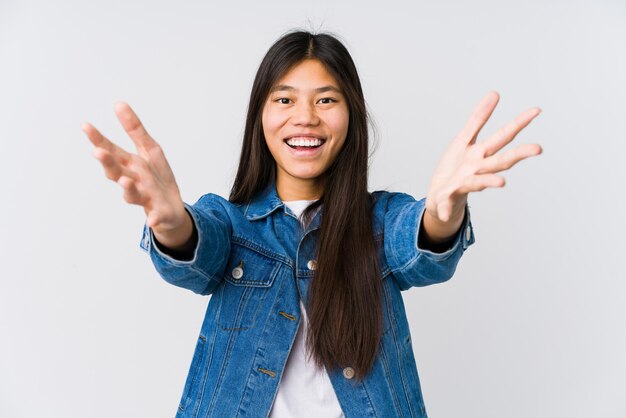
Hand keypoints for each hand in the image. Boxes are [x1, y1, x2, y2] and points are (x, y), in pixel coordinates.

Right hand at [83, 103, 190, 246]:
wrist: (172, 208)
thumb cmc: (156, 177)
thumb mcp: (149, 149)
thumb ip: (134, 129)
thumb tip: (119, 103)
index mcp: (129, 165)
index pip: (111, 151)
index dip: (98, 139)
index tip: (86, 125)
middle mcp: (132, 181)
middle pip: (116, 172)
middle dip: (108, 163)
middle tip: (98, 152)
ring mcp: (144, 198)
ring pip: (132, 195)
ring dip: (128, 188)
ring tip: (125, 180)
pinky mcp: (159, 213)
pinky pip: (155, 217)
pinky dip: (153, 219)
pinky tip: (152, 220)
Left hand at [424, 91, 542, 240]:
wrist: (439, 198)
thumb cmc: (456, 169)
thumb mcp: (463, 140)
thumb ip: (478, 119)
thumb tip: (495, 93)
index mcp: (481, 154)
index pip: (503, 137)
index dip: (518, 123)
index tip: (536, 110)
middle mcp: (478, 170)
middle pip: (500, 161)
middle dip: (518, 155)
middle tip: (538, 148)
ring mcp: (464, 185)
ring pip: (478, 182)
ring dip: (489, 183)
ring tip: (501, 184)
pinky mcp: (447, 198)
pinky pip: (445, 203)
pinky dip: (443, 208)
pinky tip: (441, 214)